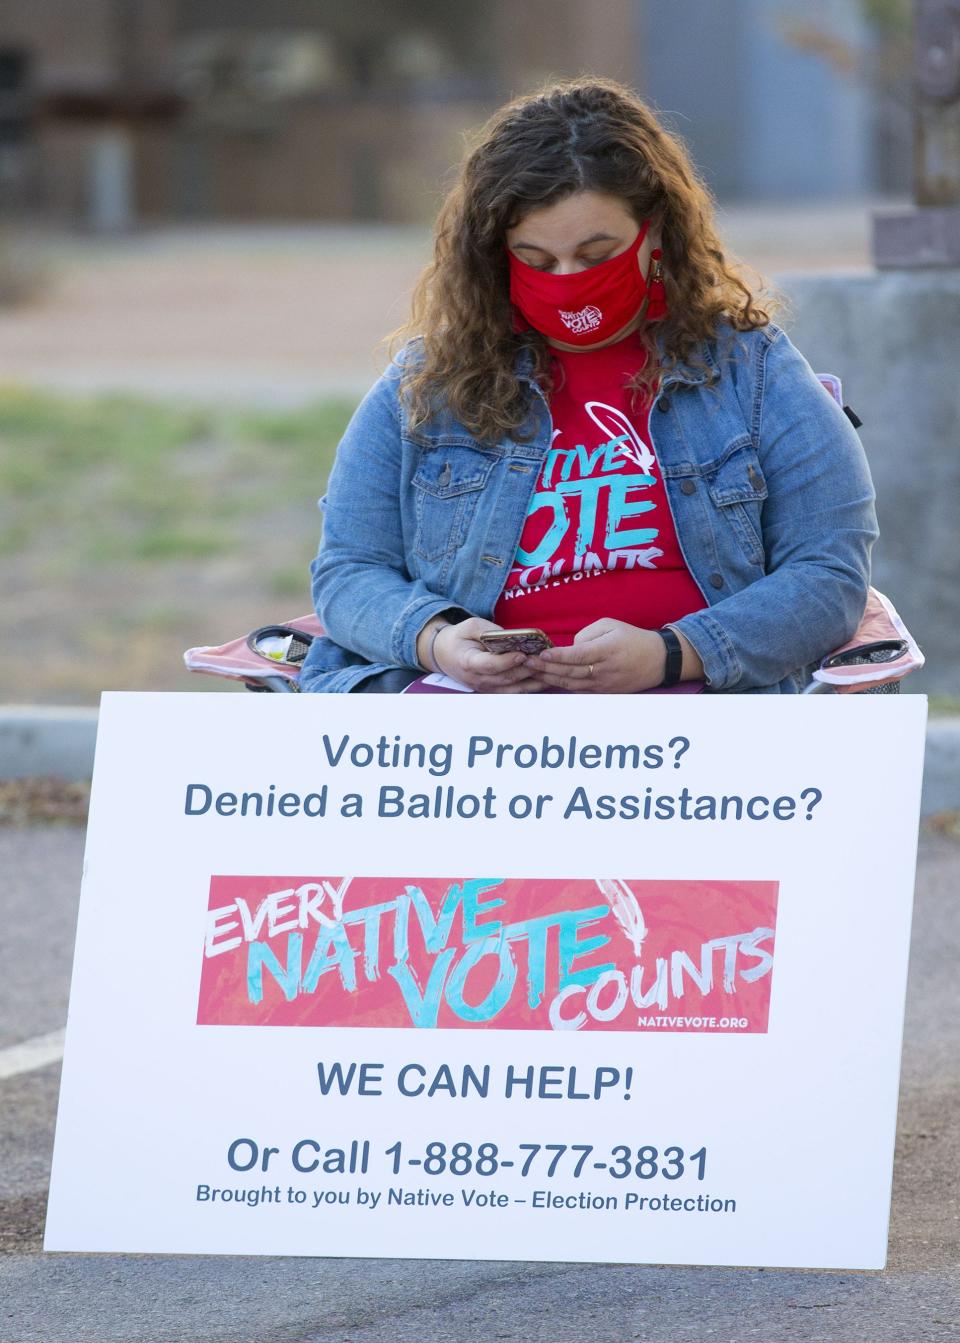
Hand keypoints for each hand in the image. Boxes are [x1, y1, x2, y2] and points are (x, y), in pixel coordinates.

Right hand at [430, 617, 544, 693]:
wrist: (444, 655)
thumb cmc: (459, 638)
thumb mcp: (470, 626)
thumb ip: (490, 631)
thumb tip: (513, 637)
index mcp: (468, 662)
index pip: (490, 665)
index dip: (507, 661)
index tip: (523, 654)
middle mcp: (477, 679)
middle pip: (506, 677)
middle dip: (527, 670)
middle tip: (546, 660)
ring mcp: (485, 688)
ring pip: (513, 689)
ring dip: (533, 681)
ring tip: (551, 672)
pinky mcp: (492, 691)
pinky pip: (514, 692)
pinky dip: (530, 687)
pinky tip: (545, 680)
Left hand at [523, 619, 670, 692]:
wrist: (658, 661)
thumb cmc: (632, 638)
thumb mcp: (611, 625)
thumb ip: (587, 634)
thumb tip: (569, 647)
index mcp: (607, 651)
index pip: (578, 656)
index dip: (558, 656)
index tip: (541, 654)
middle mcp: (605, 670)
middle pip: (570, 672)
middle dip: (546, 668)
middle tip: (526, 663)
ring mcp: (604, 685)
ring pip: (571, 684)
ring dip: (549, 679)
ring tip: (531, 672)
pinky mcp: (604, 693)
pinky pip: (578, 691)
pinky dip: (561, 686)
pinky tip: (547, 680)